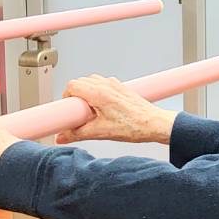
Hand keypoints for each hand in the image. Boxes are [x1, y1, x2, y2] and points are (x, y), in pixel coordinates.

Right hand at [56, 75, 176, 144]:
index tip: (68, 110)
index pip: (72, 85)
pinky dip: (98, 94)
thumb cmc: (134, 126)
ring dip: (87, 94)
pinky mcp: (121, 88)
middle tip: (78, 113)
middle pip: (80, 82)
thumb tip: (62, 137)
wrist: (155, 124)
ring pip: (92, 82)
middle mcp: (106, 85)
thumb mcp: (100, 133)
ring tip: (91, 113)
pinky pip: (103, 85)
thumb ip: (77, 134)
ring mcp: (115, 85)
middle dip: (75, 97)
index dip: (66, 98)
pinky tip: (103, 110)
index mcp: (99, 93)